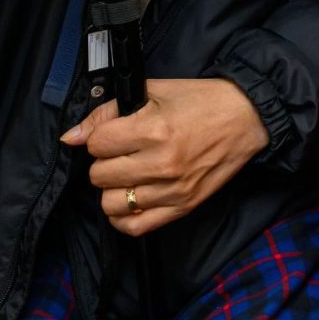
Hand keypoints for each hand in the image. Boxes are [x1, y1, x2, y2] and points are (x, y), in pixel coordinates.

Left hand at [62, 77, 268, 235]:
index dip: (100, 136)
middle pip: (100, 175)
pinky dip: (124, 217)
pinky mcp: (183, 207)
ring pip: (112, 204)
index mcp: (154, 129)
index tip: (114, 132)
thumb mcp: (154, 92)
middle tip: (121, 152)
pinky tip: (131, 199)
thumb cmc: (202, 100)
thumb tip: (71, 137)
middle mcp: (162, 163)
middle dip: (104, 161)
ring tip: (127, 175)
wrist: (247, 118)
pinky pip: (135, 227)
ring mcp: (173, 189)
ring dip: (113, 189)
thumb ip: (108, 113)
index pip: (96, 144)